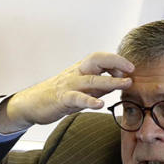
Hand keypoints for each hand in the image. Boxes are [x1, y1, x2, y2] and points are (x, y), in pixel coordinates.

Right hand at [0, 53, 134, 132]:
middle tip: (131, 70)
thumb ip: (101, 85)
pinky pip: (77, 98)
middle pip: (96, 60)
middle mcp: (76, 73)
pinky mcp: (62, 99)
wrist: (32, 103)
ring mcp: (69, 85)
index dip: (116, 61)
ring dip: (110, 81)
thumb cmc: (61, 95)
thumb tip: (121, 82)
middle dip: (115, 62)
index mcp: (82, 70)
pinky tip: (100, 105)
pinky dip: (89, 101)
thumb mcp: (84, 88)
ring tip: (125, 83)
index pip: (101, 59)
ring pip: (91, 80)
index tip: (131, 68)